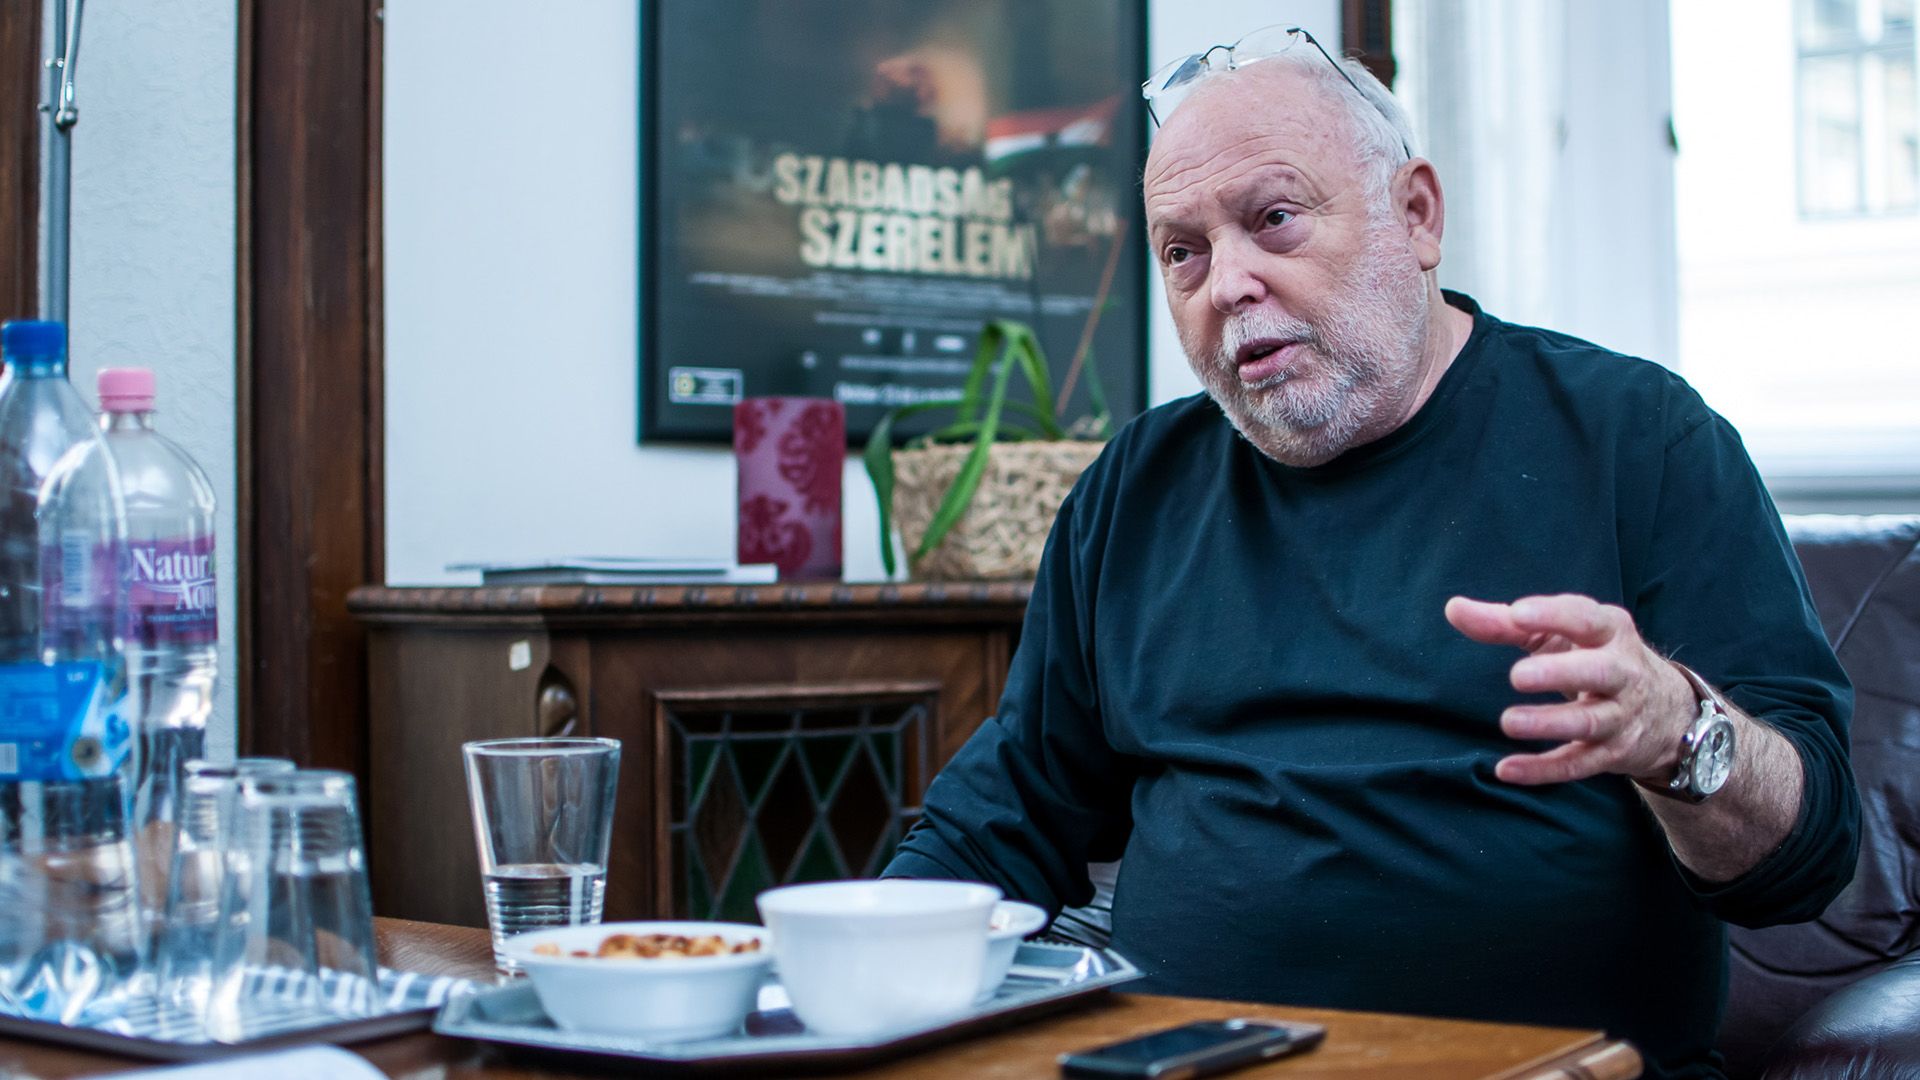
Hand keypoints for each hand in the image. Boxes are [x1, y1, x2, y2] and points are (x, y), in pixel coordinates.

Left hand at [1444, 594, 1695, 785]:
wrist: (1666, 710)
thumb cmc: (1594, 657)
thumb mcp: (1559, 634)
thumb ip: (1506, 623)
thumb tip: (1454, 609)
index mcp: (1609, 631)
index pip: (1585, 618)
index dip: (1554, 614)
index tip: (1517, 615)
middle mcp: (1622, 672)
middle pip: (1598, 671)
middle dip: (1559, 673)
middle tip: (1517, 675)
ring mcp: (1621, 715)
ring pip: (1589, 722)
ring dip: (1549, 724)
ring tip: (1508, 722)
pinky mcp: (1612, 753)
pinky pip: (1578, 764)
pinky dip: (1544, 770)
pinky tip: (1507, 770)